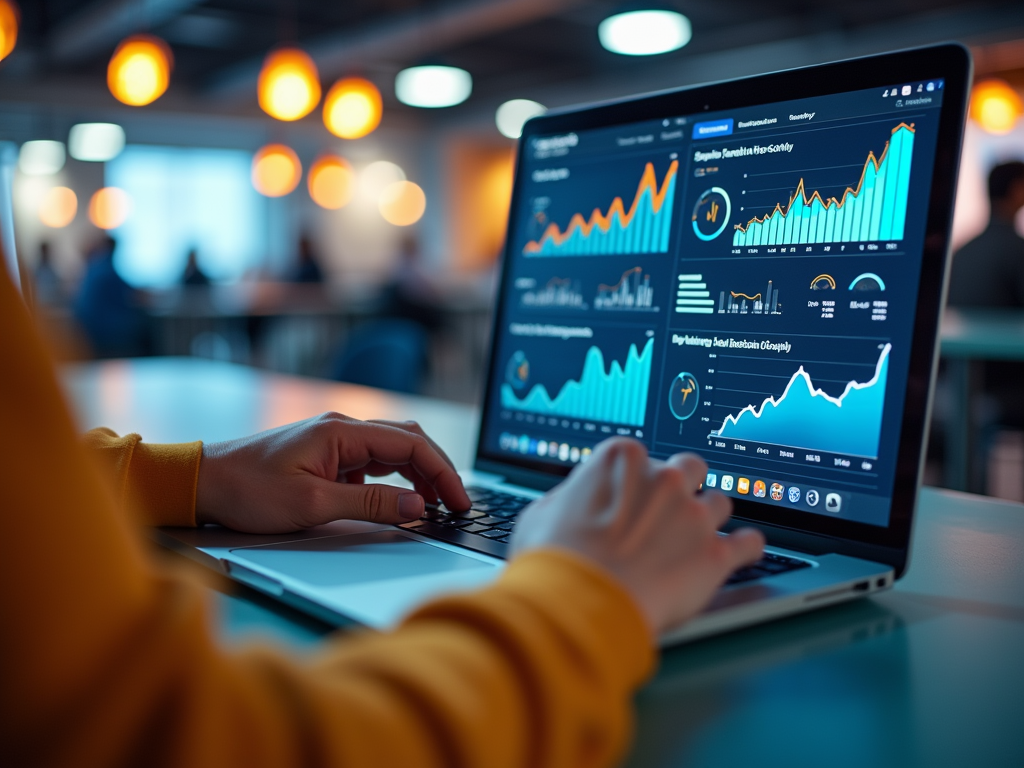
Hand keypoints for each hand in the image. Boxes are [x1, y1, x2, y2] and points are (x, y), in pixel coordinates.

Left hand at [195, 412, 469, 532]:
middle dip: (437, 471)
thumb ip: (370, 506)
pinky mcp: (327, 456)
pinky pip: (373, 463)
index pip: (411, 446)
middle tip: (456, 504)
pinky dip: (394, 481)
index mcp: (342, 432)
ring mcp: (335, 442)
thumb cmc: (248, 490)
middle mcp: (342, 429)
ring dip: (418, 476)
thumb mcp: (312, 505)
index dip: (442, 474)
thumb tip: (417, 508)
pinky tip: (399, 502)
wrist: (203, 483)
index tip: (459, 502)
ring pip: (392, 452)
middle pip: (408, 442)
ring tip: (436, 505)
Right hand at [511, 438, 763, 635]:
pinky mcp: (716, 554)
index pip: (641, 458)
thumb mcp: (540, 514)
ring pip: (720, 502)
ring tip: (697, 540)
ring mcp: (694, 515)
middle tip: (669, 513)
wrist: (579, 603)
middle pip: (690, 469)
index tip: (632, 501)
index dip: (635, 483)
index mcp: (623, 460)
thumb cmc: (555, 560)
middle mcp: (665, 478)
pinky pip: (750, 542)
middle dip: (683, 487)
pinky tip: (742, 553)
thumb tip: (572, 503)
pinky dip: (746, 548)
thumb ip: (569, 498)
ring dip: (709, 519)